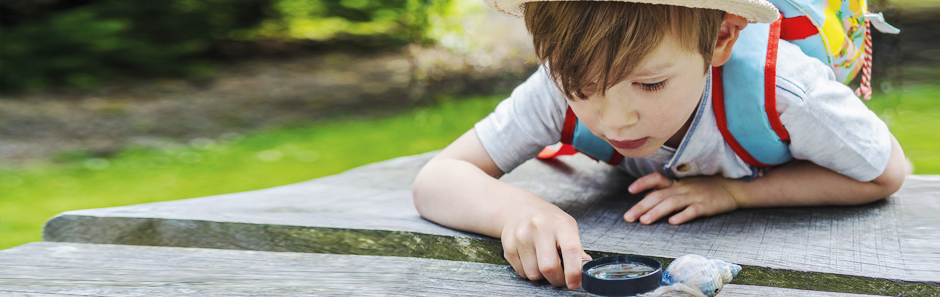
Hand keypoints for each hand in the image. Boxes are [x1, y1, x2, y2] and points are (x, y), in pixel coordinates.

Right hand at [501, 204, 592, 288]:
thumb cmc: (547, 219)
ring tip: (543, 262)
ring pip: (533, 274)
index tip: (574, 283)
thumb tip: (585, 269)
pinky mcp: (508, 246)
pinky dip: (528, 271)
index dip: (574, 272)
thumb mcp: (567, 227)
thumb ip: (577, 249)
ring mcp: (521, 236)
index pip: (571, 250)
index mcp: (559, 224)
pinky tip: (531, 258)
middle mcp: (539, 228)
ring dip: (541, 276)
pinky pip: (521, 272)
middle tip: (560, 277)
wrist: (519, 208)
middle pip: (548, 267)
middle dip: (557, 279)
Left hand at [623, 172, 742, 224]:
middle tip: (627, 217)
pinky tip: (672, 222)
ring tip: (644, 221)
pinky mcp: (706, 206)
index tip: (630, 190)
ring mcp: (694, 196)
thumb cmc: (705, 187)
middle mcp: (682, 188)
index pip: (656, 179)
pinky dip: (682, 215)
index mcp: (676, 183)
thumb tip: (646, 197)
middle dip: (641, 206)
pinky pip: (693, 210)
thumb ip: (667, 190)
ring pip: (672, 203)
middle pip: (658, 195)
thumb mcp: (685, 185)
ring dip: (656, 212)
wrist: (733, 188)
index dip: (643, 183)